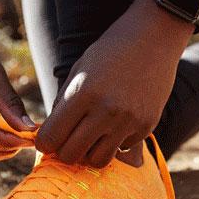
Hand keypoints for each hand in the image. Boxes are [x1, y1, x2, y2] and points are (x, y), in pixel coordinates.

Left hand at [36, 0, 192, 166]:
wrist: (153, 38)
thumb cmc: (110, 51)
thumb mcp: (79, 71)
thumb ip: (63, 105)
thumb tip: (50, 137)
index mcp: (82, 94)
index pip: (51, 138)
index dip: (45, 142)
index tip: (48, 138)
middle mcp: (106, 111)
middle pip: (71, 155)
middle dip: (65, 151)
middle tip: (68, 140)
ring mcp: (128, 121)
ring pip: (97, 160)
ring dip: (90, 152)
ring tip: (91, 136)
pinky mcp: (146, 126)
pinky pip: (122, 149)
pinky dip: (115, 142)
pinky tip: (117, 122)